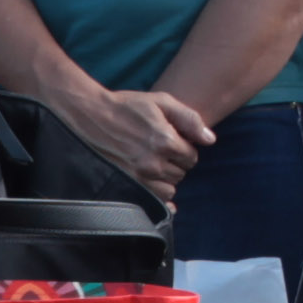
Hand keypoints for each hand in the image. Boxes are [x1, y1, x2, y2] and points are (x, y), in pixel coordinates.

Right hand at [62, 83, 215, 203]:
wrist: (91, 115)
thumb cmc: (127, 106)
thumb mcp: (161, 102)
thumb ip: (190, 119)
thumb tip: (210, 140)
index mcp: (165, 141)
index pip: (192, 156)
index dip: (185, 147)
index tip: (172, 140)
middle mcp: (154, 163)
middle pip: (182, 173)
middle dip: (175, 162)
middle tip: (159, 149)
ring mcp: (140, 177)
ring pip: (170, 188)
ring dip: (166, 177)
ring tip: (152, 162)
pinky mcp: (128, 184)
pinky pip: (155, 200)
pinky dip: (157, 193)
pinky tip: (153, 182)